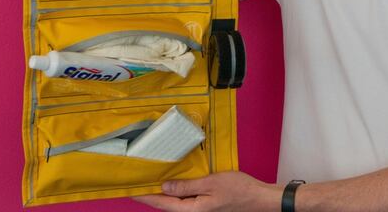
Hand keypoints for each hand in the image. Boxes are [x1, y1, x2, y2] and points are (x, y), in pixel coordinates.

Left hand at [133, 171, 279, 211]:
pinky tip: (173, 181)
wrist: (258, 198)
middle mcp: (192, 211)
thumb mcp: (211, 183)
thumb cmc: (238, 190)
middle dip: (150, 193)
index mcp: (191, 210)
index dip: (143, 196)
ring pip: (174, 201)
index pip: (160, 203)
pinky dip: (176, 190)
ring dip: (163, 191)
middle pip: (165, 203)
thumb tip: (164, 187)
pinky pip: (185, 197)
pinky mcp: (204, 204)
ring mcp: (199, 208)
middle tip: (136, 180)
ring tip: (150, 179)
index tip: (129, 189)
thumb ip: (186, 186)